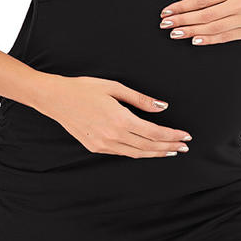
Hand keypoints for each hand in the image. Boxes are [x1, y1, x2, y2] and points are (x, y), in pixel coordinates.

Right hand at [39, 75, 192, 157]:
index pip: (154, 133)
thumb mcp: (114, 87)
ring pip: (136, 153)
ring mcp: (103, 144)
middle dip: (169, 146)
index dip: (172, 136)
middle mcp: (113, 136)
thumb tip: (162, 107)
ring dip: (155, 153)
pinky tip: (146, 149)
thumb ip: (139, 99)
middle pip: (148, 146)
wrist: (55, 98)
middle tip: (184, 146)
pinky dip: (138, 152)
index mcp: (120, 119)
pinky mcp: (95, 147)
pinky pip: (122, 152)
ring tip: (170, 151)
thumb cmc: (84, 88)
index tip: (185, 136)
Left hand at [159, 0, 240, 45]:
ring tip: (175, 34)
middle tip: (164, 24)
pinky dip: (210, 40)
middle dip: (183, 20)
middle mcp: (238, 5)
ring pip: (213, 28)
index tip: (167, 11)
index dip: (183, 6)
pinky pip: (226, 38)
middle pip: (205, 15)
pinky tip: (195, 40)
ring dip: (192, 32)